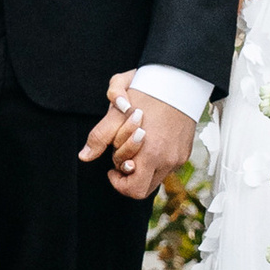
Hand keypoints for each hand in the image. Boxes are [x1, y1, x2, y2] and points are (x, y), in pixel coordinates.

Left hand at [79, 72, 194, 203]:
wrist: (180, 80)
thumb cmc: (148, 92)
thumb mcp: (117, 111)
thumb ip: (100, 135)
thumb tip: (85, 156)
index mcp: (151, 153)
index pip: (133, 189)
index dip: (118, 182)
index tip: (112, 168)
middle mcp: (167, 159)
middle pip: (143, 188)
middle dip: (129, 176)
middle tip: (122, 157)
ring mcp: (178, 157)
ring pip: (155, 177)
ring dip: (141, 167)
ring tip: (136, 145)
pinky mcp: (185, 152)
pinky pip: (166, 166)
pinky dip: (155, 159)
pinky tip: (150, 140)